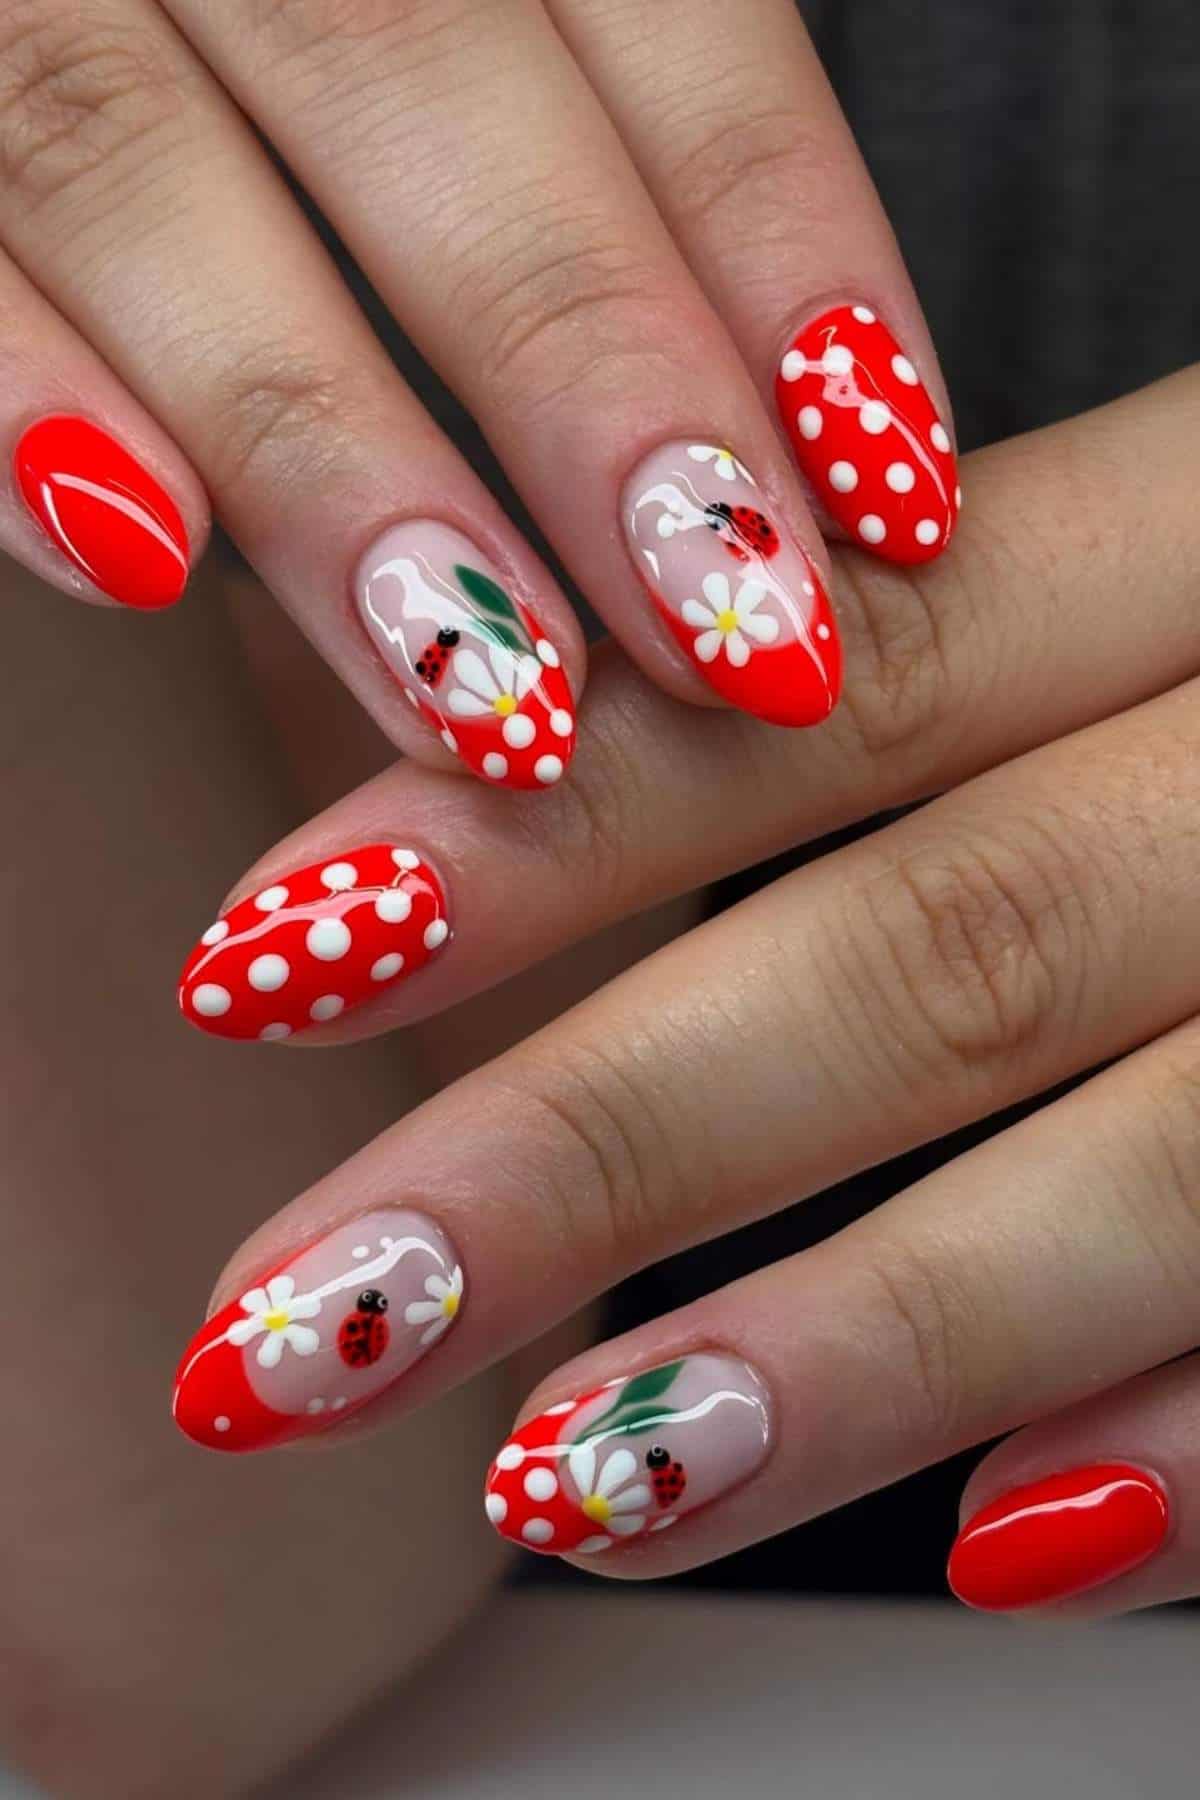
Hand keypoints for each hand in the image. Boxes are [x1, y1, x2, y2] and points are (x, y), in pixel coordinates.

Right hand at [0, 0, 956, 787]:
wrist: (57, 72)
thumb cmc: (304, 129)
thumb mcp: (447, 108)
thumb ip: (574, 212)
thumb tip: (818, 462)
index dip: (776, 237)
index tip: (887, 493)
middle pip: (407, 63)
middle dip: (584, 364)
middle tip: (728, 641)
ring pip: (131, 157)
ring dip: (329, 451)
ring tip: (496, 707)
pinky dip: (15, 394)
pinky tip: (136, 563)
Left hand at [172, 364, 1199, 1615]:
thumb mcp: (1163, 578)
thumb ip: (913, 657)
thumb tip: (531, 777)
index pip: (836, 673)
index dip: (554, 818)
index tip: (282, 956)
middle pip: (947, 942)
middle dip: (607, 1144)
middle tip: (311, 1313)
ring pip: (1160, 1165)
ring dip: (857, 1345)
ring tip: (570, 1477)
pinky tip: (1003, 1547)